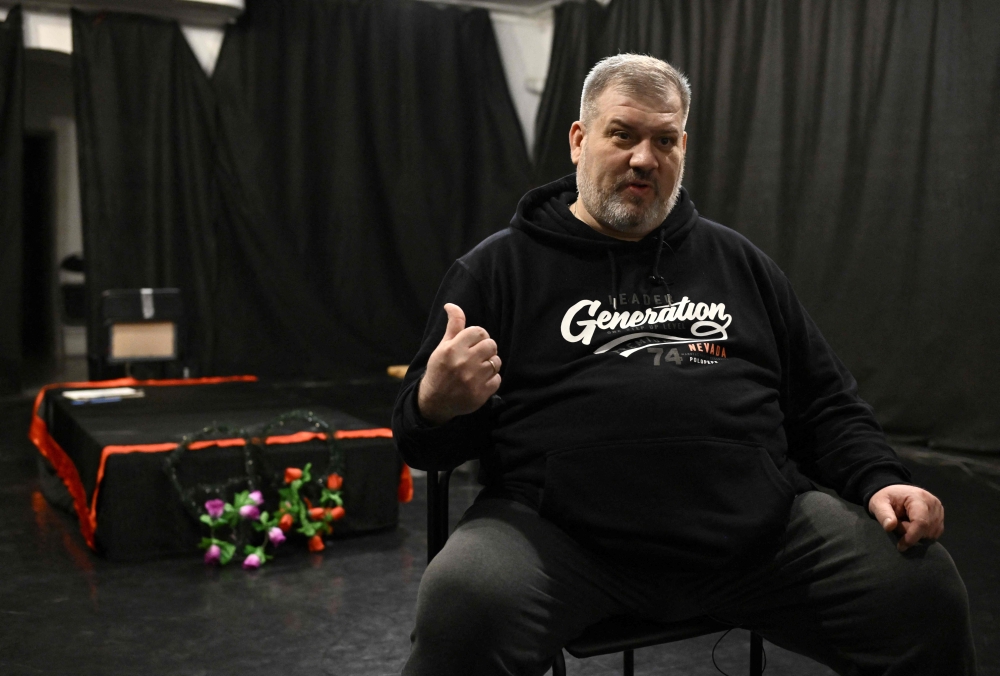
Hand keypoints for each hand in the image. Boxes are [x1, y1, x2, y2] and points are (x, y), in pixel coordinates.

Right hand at [417, 303, 501, 424]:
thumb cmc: (439, 369)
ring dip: (490, 363)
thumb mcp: (443, 346)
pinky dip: (492, 379)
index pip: (479, 331)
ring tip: (479, 368)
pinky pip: (498, 379)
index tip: (473, 343)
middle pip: (491, 344)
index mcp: (452, 349)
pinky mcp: (481, 394)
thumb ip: (453, 326)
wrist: (436, 400)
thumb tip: (451, 305)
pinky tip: (481, 380)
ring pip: (496, 362)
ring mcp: (473, 379)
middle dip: (487, 348)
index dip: (479, 336)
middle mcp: (463, 363)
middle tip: (478, 354)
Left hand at [868, 484, 944, 551]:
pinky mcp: (940, 518)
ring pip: (931, 534)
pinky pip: (934, 534)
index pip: (921, 522)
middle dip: (910, 534)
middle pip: (926, 530)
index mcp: (918, 497)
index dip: (912, 537)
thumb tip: (889, 527)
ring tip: (905, 524)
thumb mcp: (878, 503)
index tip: (901, 546)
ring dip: (917, 535)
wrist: (894, 494)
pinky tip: (913, 527)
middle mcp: (933, 503)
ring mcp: (939, 511)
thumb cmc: (886, 498)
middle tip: (898, 526)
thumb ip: (883, 514)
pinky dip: (923, 535)